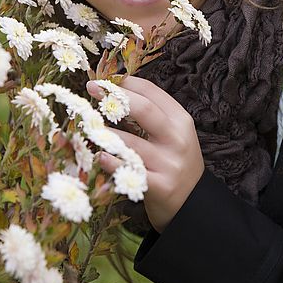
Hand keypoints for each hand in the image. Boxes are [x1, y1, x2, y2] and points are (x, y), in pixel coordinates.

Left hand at [87, 76, 204, 232]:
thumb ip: (151, 115)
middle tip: (91, 89)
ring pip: (132, 142)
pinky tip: (99, 156)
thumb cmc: (175, 161)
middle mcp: (176, 138)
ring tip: (89, 125)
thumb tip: (115, 91)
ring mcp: (168, 163)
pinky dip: (112, 163)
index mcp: (180, 120)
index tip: (104, 78)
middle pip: (144, 110)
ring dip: (106, 133)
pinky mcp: (160, 186)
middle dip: (115, 97)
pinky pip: (130, 171)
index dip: (126, 82)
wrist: (194, 203)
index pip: (152, 92)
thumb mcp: (173, 133)